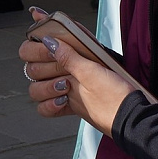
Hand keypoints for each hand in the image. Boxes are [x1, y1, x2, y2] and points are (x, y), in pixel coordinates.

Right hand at [18, 10, 134, 137]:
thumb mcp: (92, 70)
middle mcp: (65, 70)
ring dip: (45, 89)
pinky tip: (62, 102)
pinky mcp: (66, 104)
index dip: (35, 47)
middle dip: (42, 71)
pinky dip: (49, 106)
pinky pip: (43, 107)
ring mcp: (63, 88)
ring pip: (35, 88)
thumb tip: (49, 41)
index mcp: (71, 55)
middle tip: (61, 75)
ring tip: (64, 90)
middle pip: (32, 68)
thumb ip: (68, 56)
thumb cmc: (116, 92)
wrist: (125, 117)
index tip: (46, 48)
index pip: (37, 46)